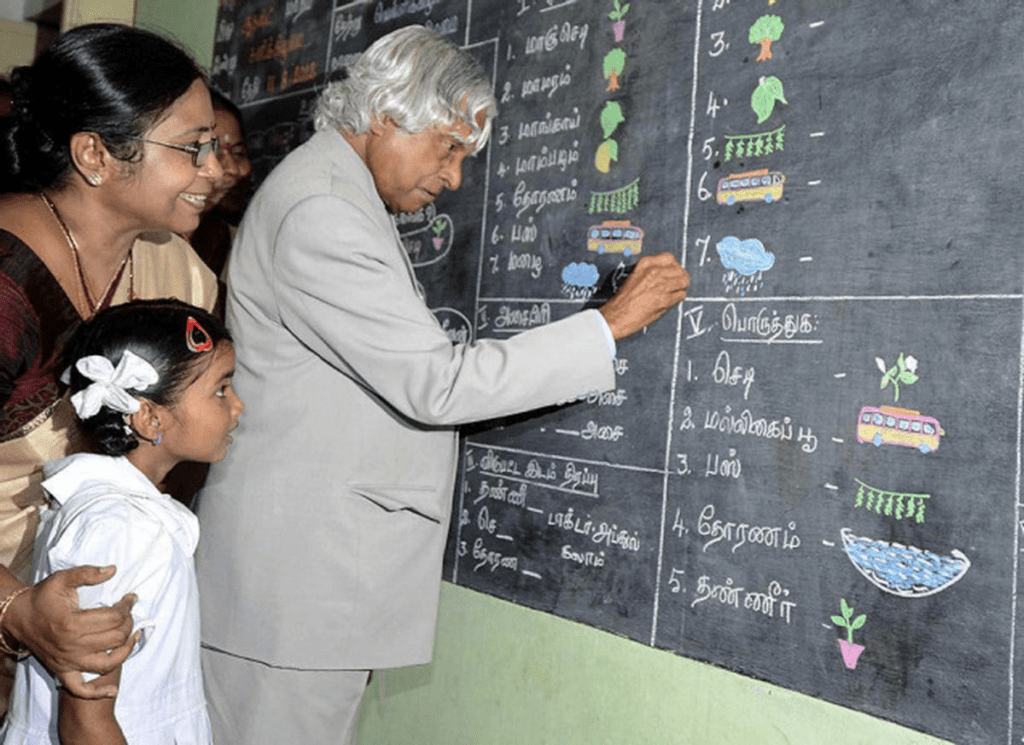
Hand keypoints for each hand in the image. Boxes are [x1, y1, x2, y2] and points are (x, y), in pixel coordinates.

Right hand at [4, 566, 137, 698]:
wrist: (18, 618)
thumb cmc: (42, 597)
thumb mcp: (62, 579)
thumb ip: (87, 573)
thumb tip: (113, 570)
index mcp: (72, 623)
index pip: (113, 617)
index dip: (127, 606)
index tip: (131, 598)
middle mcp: (71, 645)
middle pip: (115, 638)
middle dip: (129, 623)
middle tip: (129, 613)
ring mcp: (67, 662)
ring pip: (107, 663)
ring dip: (126, 651)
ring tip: (133, 637)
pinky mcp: (62, 671)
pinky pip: (81, 689)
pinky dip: (98, 692)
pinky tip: (113, 690)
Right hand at [598, 253, 689, 339]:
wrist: (616, 315)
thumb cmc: (622, 300)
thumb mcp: (635, 277)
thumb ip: (651, 273)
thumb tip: (667, 275)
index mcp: (645, 263)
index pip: (669, 258)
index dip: (673, 267)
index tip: (671, 272)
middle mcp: (655, 271)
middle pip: (680, 269)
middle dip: (679, 277)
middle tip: (675, 284)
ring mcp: (661, 284)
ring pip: (684, 281)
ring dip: (680, 287)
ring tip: (673, 293)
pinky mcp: (665, 298)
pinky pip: (681, 295)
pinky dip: (678, 298)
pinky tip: (669, 301)